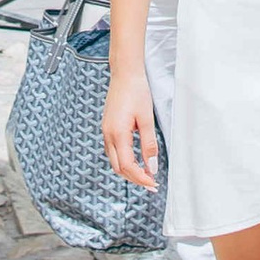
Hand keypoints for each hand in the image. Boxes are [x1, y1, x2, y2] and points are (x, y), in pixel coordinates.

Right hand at [102, 66, 161, 191]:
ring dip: (128, 171)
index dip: (140, 178)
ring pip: (114, 161)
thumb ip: (149, 144)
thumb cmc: (137, 92)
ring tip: (145, 175)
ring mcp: (106, 131)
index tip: (153, 184)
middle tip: (151, 185)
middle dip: (134, 179)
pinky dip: (124, 160)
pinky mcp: (107, 128)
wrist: (125, 74)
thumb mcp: (147, 119)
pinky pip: (113, 151)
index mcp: (117, 133)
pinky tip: (135, 160)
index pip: (127, 166)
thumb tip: (152, 167)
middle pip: (118, 168)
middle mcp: (108, 135)